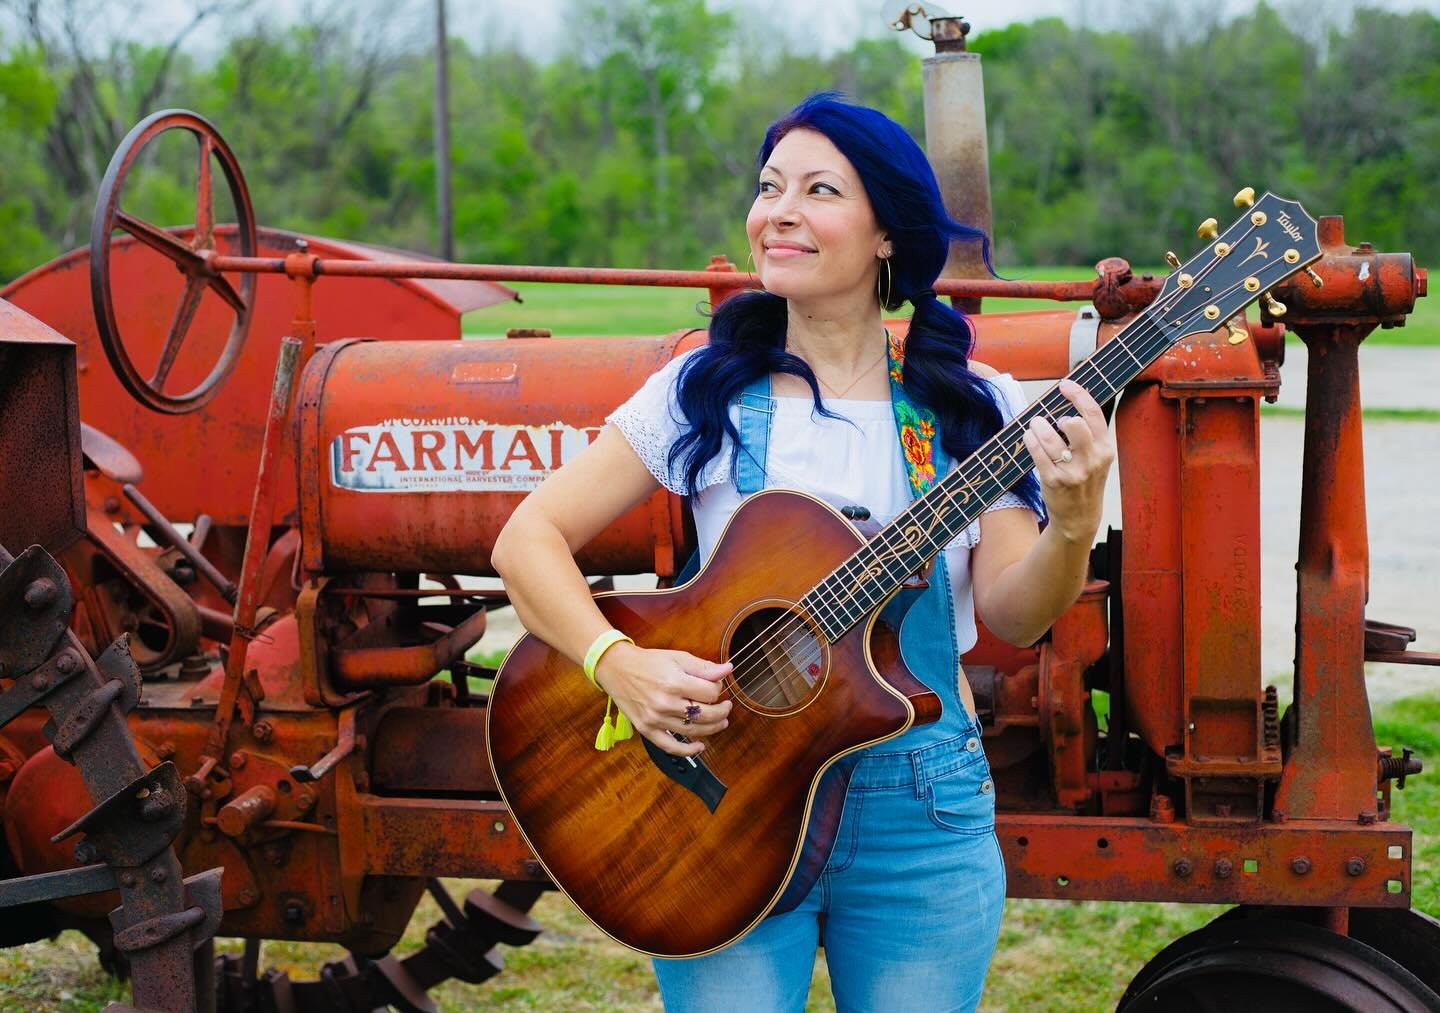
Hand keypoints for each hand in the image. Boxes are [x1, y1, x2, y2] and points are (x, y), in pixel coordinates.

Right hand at [593, 643, 732, 756]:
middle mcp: (665, 703)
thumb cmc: (648, 662)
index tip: (716, 686)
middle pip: (705, 715)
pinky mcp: (646, 729)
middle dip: (722, 711)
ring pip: (693, 731)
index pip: (710, 693)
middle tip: (726, 707)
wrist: (616, 668)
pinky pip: (670, 746)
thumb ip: (703, 667)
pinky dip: (687, 750)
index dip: (718, 690)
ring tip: (721, 722)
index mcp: (675, 682)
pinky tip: (700, 747)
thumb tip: (728, 670)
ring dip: (712, 729)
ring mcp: (655, 719)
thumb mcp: (678, 657)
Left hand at [1021, 378, 1114, 543]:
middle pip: (1075, 424)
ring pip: (1051, 438)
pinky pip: (1037, 454)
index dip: (1078, 394)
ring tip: (1035, 426)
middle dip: (1059, 417)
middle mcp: (1092, 459)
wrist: (1080, 517)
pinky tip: (1029, 437)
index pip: (1094, 414)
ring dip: (1039, 427)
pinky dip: (1030, 440)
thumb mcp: (1097, 458)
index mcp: (1105, 449)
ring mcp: (1073, 472)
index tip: (1065, 384)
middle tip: (1052, 421)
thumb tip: (1066, 406)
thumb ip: (1088, 435)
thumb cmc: (1085, 481)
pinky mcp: (1054, 481)